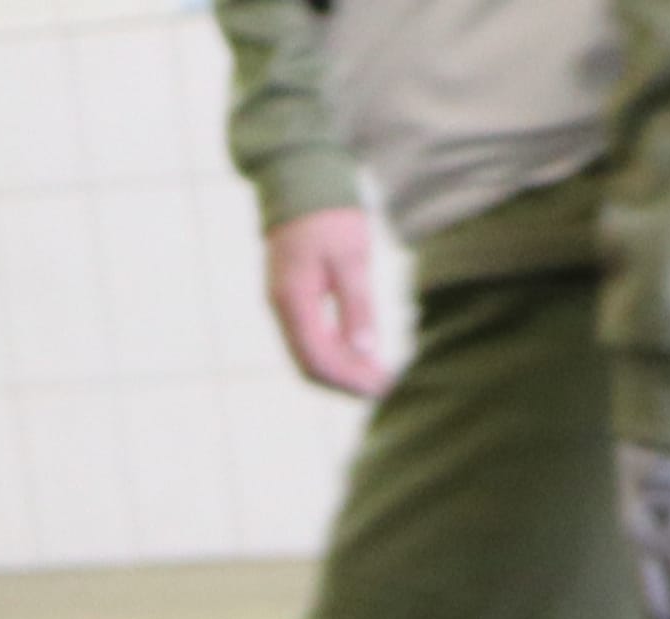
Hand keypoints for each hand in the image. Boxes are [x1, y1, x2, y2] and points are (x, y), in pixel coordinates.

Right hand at [265, 208, 394, 397]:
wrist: (300, 180)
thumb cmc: (329, 214)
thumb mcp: (351, 257)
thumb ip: (356, 306)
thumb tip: (364, 352)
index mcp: (293, 300)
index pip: (319, 360)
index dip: (351, 381)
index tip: (384, 387)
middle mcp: (282, 308)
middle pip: (311, 366)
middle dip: (348, 382)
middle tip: (387, 387)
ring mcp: (283, 305)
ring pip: (309, 356)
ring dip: (343, 371)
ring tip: (378, 375)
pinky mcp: (291, 300)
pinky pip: (310, 340)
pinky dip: (335, 354)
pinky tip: (361, 355)